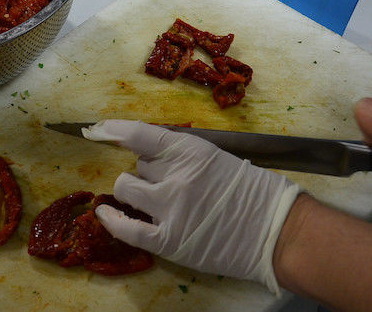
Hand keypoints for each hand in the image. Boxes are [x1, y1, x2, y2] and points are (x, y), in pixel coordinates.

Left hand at [83, 120, 299, 293]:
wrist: (276, 230)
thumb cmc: (248, 192)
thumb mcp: (213, 157)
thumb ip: (177, 153)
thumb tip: (139, 152)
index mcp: (191, 150)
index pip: (140, 134)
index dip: (113, 131)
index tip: (96, 130)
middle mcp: (177, 176)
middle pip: (136, 165)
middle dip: (144, 172)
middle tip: (163, 183)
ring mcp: (172, 209)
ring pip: (126, 189)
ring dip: (132, 192)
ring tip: (151, 200)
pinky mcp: (170, 240)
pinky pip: (128, 228)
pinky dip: (112, 220)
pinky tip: (105, 214)